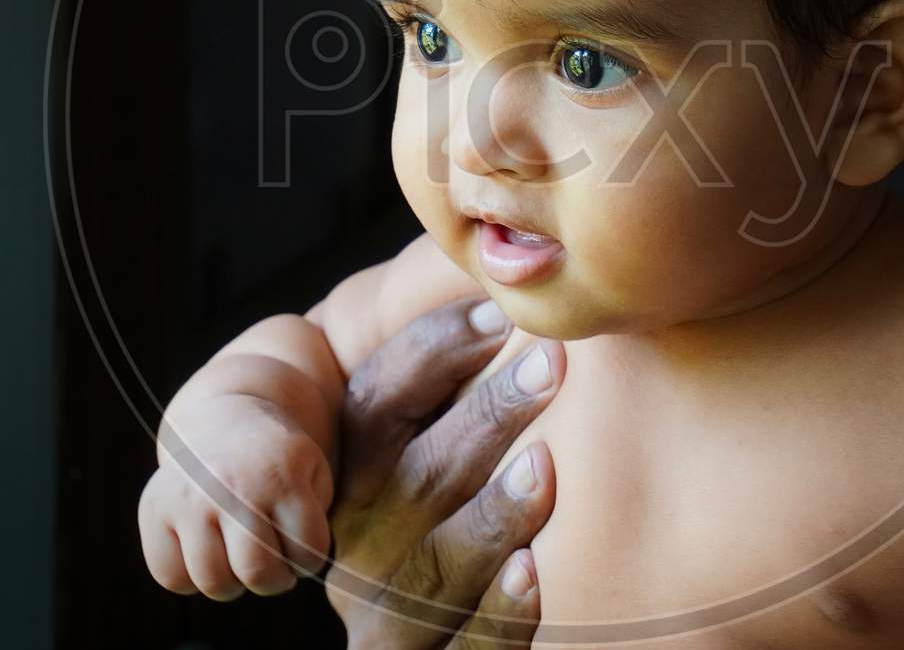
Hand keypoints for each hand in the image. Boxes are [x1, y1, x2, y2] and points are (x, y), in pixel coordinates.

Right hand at [138, 389, 333, 599]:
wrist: (225, 420)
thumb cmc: (276, 463)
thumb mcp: (313, 475)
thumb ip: (313, 522)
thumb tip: (292, 570)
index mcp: (280, 477)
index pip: (305, 552)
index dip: (309, 560)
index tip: (301, 548)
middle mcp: (230, 487)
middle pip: (257, 573)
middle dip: (273, 580)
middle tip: (272, 563)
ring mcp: (188, 499)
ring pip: (213, 582)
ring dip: (233, 583)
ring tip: (239, 558)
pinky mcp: (154, 510)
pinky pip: (171, 577)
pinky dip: (190, 579)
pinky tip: (207, 553)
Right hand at [326, 297, 564, 648]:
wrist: (408, 649)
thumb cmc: (425, 530)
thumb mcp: (407, 463)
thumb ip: (438, 397)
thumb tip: (501, 289)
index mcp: (351, 477)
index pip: (379, 402)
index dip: (434, 350)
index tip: (500, 311)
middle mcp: (359, 542)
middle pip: (419, 472)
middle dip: (485, 414)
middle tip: (552, 360)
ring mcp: (391, 611)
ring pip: (443, 560)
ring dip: (494, 511)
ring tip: (545, 463)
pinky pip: (467, 646)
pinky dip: (499, 613)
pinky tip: (534, 574)